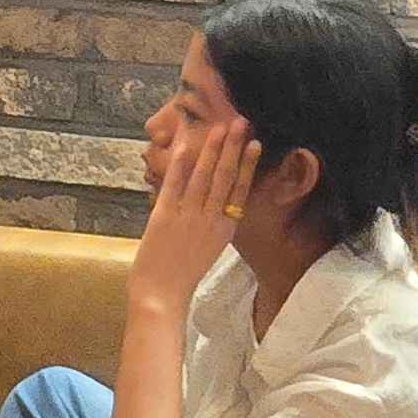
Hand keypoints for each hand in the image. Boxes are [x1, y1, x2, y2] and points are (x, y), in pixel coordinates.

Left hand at [131, 114, 254, 311]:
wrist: (162, 295)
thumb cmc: (182, 275)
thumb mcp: (207, 248)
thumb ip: (211, 223)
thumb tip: (213, 201)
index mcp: (224, 229)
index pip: (240, 190)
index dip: (248, 164)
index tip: (255, 143)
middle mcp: (210, 220)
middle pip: (225, 177)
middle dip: (233, 147)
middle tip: (240, 122)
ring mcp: (188, 217)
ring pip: (204, 176)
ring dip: (212, 149)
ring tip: (219, 128)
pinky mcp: (164, 217)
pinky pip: (175, 185)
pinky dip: (181, 166)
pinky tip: (187, 147)